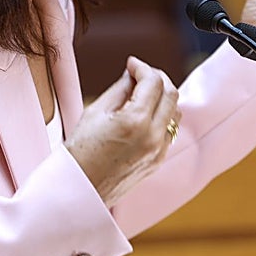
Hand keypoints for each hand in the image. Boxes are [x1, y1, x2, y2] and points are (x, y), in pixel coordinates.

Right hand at [65, 56, 178, 206]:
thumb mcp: (95, 112)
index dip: (142, 67)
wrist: (79, 191)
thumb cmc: (80, 152)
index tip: (131, 64)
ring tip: (142, 93)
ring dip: (163, 97)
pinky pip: (170, 131)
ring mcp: (159, 151)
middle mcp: (154, 136)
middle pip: (171, 93)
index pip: (153, 81)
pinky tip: (144, 114)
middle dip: (157, 78)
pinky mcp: (158, 161)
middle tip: (140, 74)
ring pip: (175, 112)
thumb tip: (132, 74)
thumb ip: (119, 89)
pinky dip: (162, 116)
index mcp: (136, 121)